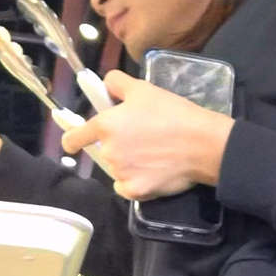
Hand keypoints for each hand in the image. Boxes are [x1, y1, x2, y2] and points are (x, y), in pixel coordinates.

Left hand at [61, 72, 232, 198]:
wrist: (202, 144)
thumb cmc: (172, 113)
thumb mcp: (143, 89)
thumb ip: (117, 83)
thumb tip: (106, 84)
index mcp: (105, 125)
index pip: (74, 138)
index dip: (73, 139)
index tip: (75, 142)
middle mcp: (108, 151)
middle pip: (103, 151)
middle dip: (116, 146)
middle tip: (141, 139)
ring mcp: (121, 174)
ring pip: (116, 170)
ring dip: (127, 164)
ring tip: (152, 154)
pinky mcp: (135, 192)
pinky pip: (125, 187)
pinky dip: (134, 182)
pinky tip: (152, 171)